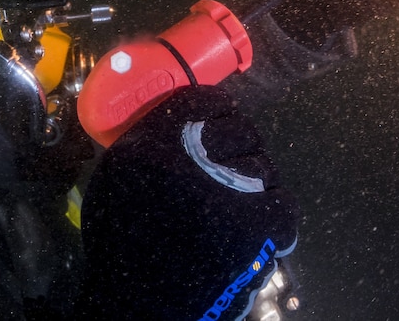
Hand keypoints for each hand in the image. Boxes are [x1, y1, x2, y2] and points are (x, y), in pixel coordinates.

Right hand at [78, 86, 297, 318]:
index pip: (202, 99)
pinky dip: (272, 214)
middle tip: (226, 172)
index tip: (216, 124)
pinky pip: (282, 203)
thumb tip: (181, 128)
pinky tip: (251, 228)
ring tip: (234, 209)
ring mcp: (232, 191)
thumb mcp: (116, 180)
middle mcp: (195, 158)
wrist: (139, 308)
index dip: (216, 111)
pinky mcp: (258, 226)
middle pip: (240, 131)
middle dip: (238, 148)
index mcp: (154, 142)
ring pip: (265, 167)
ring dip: (254, 183)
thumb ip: (148, 146)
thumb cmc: (122, 248)